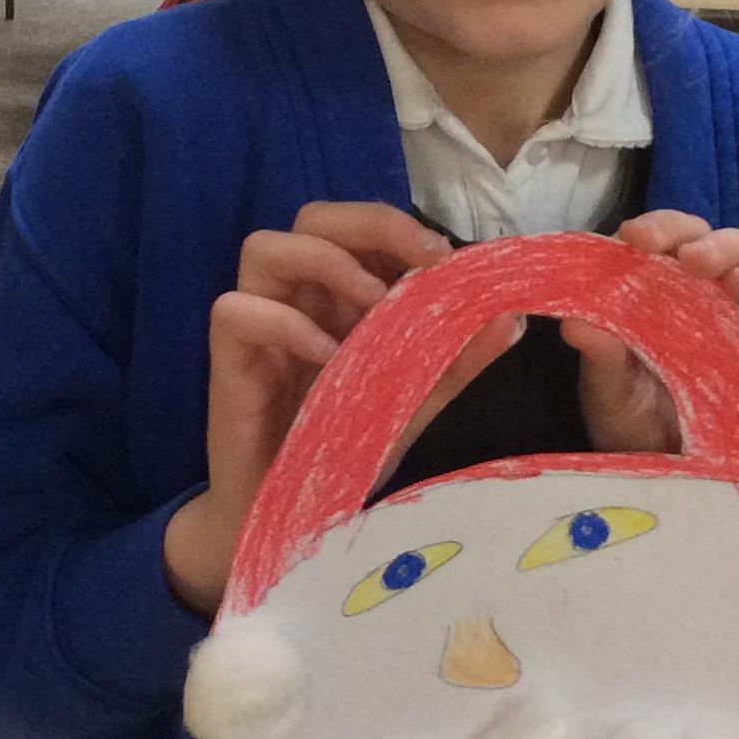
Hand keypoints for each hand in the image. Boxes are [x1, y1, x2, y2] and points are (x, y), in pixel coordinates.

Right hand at [165, 203, 462, 613]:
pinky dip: (283, 323)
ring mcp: (258, 328)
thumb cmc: (345, 451)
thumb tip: (510, 319)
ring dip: (324, 263)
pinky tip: (328, 359)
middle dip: (368, 225)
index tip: (445, 259)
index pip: (357, 227)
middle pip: (311, 218)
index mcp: (336, 297)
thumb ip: (454, 361)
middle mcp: (295, 300)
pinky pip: (234, 312)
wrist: (292, 520)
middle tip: (420, 265)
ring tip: (371, 308)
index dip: (398, 227)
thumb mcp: (413, 402)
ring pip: (262, 248)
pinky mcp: (228, 364)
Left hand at [565, 214, 738, 454]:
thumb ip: (599, 356)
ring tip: (698, 262)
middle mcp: (707, 297)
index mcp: (662, 296)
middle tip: (650, 243)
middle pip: (704, 239)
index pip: (662, 243)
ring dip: (724, 248)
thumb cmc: (637, 431)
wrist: (675, 481)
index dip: (649, 230)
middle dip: (679, 230)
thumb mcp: (610, 394)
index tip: (626, 237)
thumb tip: (573, 322)